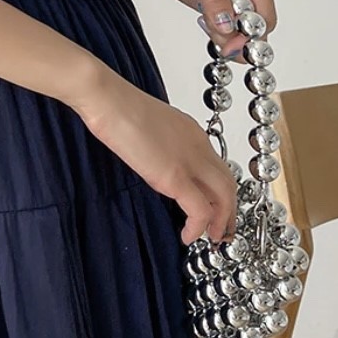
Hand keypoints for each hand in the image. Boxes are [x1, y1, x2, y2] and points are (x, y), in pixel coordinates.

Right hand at [70, 65, 237, 246]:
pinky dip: (198, 227)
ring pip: (223, 197)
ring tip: (210, 237)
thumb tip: (157, 162)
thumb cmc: (117, 107)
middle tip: (221, 229)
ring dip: (220, 221)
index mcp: (191, 131)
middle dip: (228, 210)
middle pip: (228, 183)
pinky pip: (200, 210)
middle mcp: (198, 145)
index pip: (217, 166)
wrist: (108, 100)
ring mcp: (189, 161)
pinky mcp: (175, 176)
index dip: (219, 190)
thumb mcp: (149, 125)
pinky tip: (187, 235)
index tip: (215, 206)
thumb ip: (161, 144)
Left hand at [100, 0, 276, 61]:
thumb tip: (229, 26)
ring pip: (242, 31)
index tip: (231, 43)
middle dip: (237, 36)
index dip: (252, 33)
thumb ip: (211, 0)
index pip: (265, 14)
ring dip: (226, 36)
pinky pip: (228, 29)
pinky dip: (218, 33)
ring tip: (204, 21)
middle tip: (215, 37)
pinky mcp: (220, 5)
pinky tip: (202, 22)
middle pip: (256, 26)